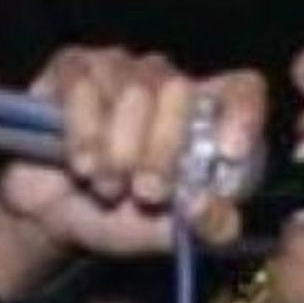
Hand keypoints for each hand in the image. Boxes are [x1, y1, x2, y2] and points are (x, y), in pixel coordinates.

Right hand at [0, 47, 266, 298]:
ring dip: (118, 151)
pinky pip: (84, 86)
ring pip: (132, 89)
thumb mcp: (172, 235)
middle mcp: (171, 83)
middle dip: (162, 150)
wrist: (59, 218)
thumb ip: (207, 226)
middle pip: (180, 89)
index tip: (229, 153)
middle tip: (147, 193)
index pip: (244, 87)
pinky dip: (83, 133)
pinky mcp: (75, 67)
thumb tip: (205, 203)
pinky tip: (82, 163)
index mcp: (209, 118)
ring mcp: (122, 67)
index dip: (242, 113)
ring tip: (108, 186)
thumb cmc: (127, 218)